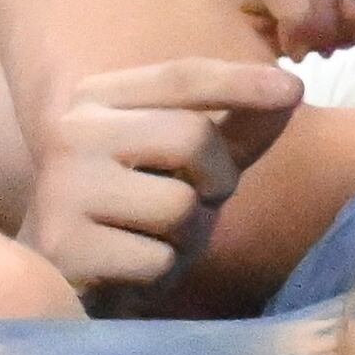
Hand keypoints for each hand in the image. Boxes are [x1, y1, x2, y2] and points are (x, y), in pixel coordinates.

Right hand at [22, 59, 300, 292]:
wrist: (62, 278)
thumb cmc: (135, 212)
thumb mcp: (186, 162)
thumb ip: (234, 127)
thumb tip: (290, 90)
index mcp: (95, 98)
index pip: (180, 76)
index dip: (240, 82)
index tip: (293, 89)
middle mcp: (69, 132)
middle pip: (191, 136)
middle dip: (217, 178)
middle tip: (197, 201)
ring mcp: (61, 190)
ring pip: (179, 206)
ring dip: (188, 236)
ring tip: (156, 239)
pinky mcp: (63, 247)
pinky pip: (157, 260)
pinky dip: (161, 273)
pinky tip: (131, 270)